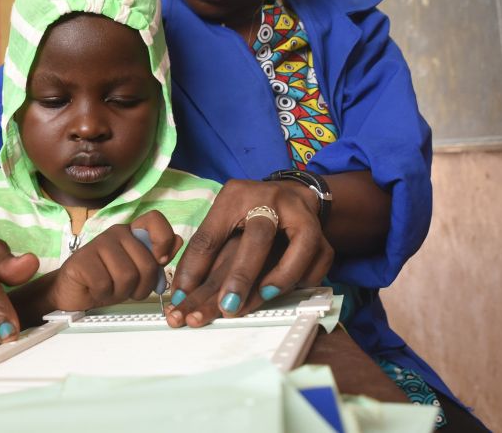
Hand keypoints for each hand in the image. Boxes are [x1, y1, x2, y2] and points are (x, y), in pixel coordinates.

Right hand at [48, 211, 180, 310]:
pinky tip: (95, 289)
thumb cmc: (108, 281)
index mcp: (133, 233)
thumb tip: (179, 240)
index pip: (155, 220)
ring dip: (122, 292)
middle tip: (128, 288)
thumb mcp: (138, 272)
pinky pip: (105, 284)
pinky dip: (103, 294)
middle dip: (142, 286)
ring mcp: (98, 244)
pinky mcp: (81, 260)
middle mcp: (117, 233)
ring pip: (127, 276)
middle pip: (147, 263)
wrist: (74, 293)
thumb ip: (157, 257)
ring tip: (111, 288)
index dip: (164, 240)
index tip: (161, 260)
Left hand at [167, 179, 333, 325]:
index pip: (211, 235)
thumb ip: (204, 252)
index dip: (194, 269)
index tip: (181, 300)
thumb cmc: (248, 213)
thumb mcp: (221, 221)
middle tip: (226, 307)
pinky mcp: (321, 231)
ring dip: (282, 276)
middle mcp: (270, 200)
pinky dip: (305, 277)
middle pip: (258, 236)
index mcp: (235, 196)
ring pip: (301, 244)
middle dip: (242, 274)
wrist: (291, 193)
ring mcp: (300, 214)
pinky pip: (320, 257)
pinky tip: (286, 291)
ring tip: (263, 298)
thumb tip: (181, 293)